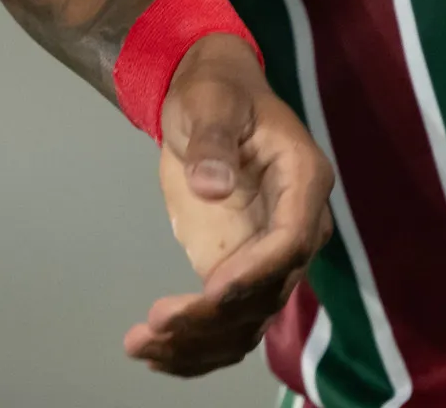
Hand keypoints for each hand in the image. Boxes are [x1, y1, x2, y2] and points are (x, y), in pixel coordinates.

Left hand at [125, 32, 335, 376]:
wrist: (212, 98)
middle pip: (269, 290)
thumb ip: (214, 140)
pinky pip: (230, 320)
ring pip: (250, 318)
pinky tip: (155, 355)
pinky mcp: (243, 271)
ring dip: (200, 343)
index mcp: (303, 180)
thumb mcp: (211, 101)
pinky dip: (196, 346)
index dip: (255, 271)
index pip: (291, 239)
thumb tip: (212, 185)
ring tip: (142, 346)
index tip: (210, 291)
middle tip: (156, 324)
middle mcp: (298, 226)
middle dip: (215, 317)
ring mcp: (271, 255)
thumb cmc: (217, 91)